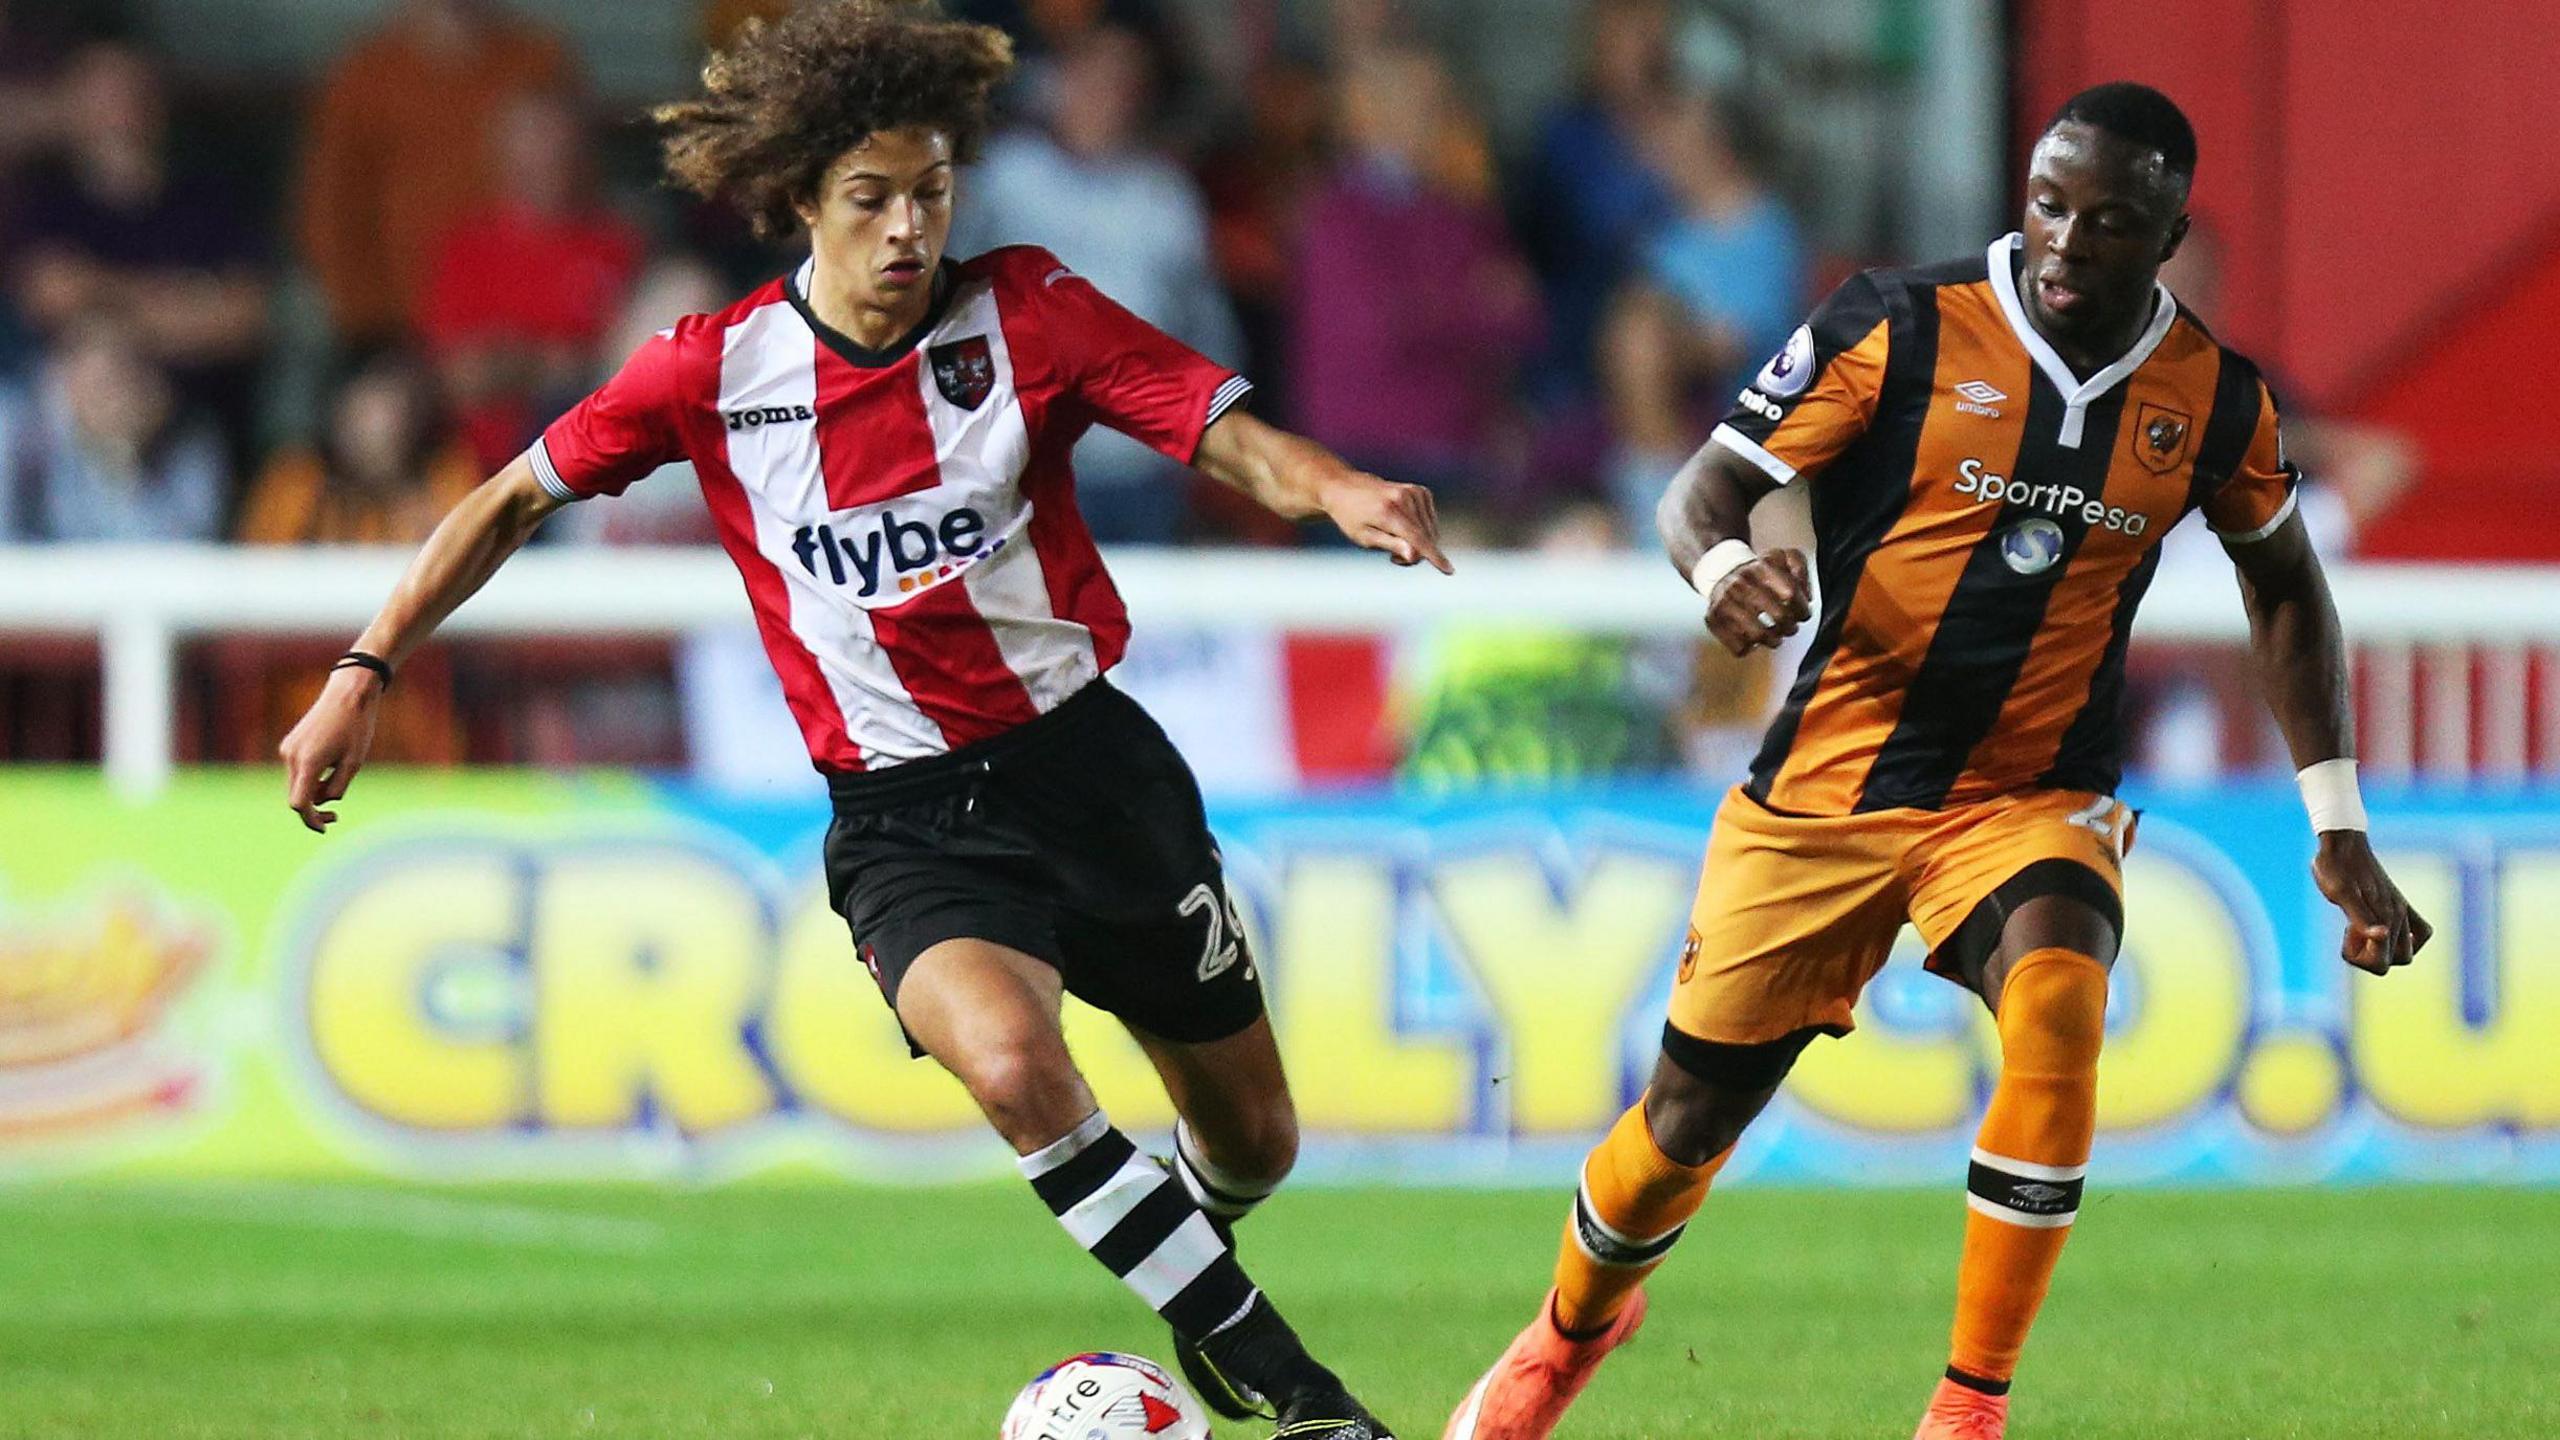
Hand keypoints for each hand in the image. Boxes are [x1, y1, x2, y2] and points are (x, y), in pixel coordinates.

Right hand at [280, 667, 383, 832]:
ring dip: (314, 791)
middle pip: (296, 796)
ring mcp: (287, 749)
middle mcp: (291, 756)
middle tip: (335, 816)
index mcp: (307, 763)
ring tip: (339, 777)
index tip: (325, 827)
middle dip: (314, 808)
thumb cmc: (356, 727)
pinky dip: (311, 778)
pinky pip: (298, 771)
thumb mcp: (353, 763)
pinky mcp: (290, 744)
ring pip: (296, 784)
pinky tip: (330, 765)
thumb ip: (336, 787)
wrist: (348, 694)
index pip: (300, 804)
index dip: (311, 820)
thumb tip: (322, 801)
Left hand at [1320, 472, 1451, 573]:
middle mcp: (1404, 498)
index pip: (1418, 539)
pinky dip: (1422, 530)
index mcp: (1388, 512)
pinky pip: (1431, 521)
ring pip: (1431, 531)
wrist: (1345, 488)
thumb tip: (1414, 555)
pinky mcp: (1421, 491)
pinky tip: (1404, 528)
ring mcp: (1414, 492)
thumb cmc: (1351, 517)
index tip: (1449, 570)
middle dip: (1416, 554)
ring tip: (1395, 541)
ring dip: (1420, 544)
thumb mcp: (1363, 537)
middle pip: (1426, 538)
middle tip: (1394, 558)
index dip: (1434, 557)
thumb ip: (1391, 545)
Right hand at [1704, 547, 1811, 655]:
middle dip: (1791, 627)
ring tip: (1775, 636)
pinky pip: (1739, 646)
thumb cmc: (1759, 572)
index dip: (1802, 609)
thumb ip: (1800, 569)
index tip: (1802, 614)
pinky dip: (1750, 647)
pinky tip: (1753, 638)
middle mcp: (1740, 584)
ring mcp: (1724, 603)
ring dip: (1774, 640)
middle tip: (1790, 627)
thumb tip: (1806, 597)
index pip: (1791, 595)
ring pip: (1759, 635)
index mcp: (1760, 568)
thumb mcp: (1782, 558)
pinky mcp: (1713, 620)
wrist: (1721, 573)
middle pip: (1779, 617)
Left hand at [2311, 830, 2431, 974]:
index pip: (2381, 962)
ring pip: (2407, 950)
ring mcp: (2401, 909)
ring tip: (2361, 929)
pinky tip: (2379, 930)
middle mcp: (2399, 914)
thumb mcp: (2339, 893)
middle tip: (2353, 933)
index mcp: (2385, 914)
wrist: (2342, 842)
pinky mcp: (2398, 903)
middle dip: (2374, 957)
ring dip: (2384, 949)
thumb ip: (2360, 917)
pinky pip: (2420, 932)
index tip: (2348, 934)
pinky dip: (2402, 940)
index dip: (2361, 958)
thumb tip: (2381, 936)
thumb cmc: (2335, 867)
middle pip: (2400, 960)